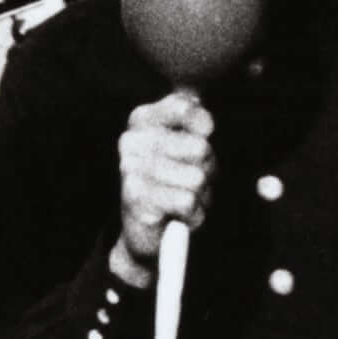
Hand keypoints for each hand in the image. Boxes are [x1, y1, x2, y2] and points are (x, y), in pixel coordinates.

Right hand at [114, 89, 213, 283]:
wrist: (144, 231)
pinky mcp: (135, 197)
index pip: (186, 107)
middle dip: (206, 170)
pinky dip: (193, 214)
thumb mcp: (187, 145)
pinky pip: (187, 202)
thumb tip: (206, 123)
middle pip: (200, 148)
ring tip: (183, 199)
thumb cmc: (173, 182)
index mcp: (142, 119)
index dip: (204, 128)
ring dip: (200, 195)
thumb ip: (196, 120)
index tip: (201, 140)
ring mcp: (131, 168)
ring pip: (197, 178)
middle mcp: (131, 139)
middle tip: (190, 181)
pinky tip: (178, 215)